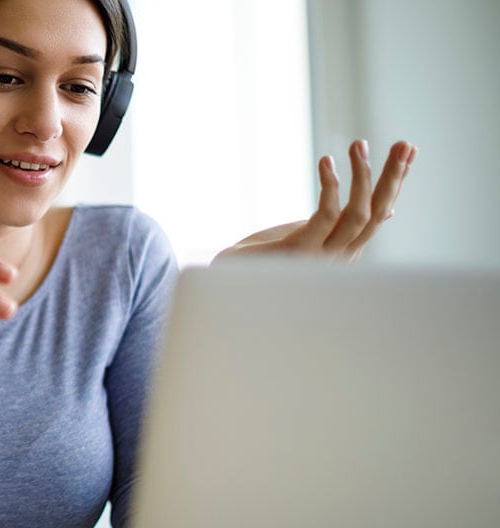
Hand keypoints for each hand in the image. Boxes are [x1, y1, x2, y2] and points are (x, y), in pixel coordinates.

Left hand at [215, 140, 417, 261]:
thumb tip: (390, 211)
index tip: (409, 150)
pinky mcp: (298, 252)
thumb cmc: (268, 256)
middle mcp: (339, 258)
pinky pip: (325, 217)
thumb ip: (345, 223)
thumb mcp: (314, 234)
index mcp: (345, 251)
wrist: (227, 276)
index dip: (396, 182)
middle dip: (393, 178)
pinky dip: (330, 187)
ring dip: (363, 177)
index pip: (380, 213)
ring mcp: (320, 258)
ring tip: (359, 144)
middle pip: (377, 214)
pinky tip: (327, 162)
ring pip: (358, 215)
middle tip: (404, 143)